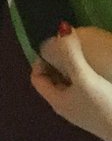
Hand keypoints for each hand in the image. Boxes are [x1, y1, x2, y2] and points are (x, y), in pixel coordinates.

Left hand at [33, 25, 111, 140]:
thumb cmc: (103, 106)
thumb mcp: (84, 78)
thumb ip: (71, 53)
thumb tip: (61, 28)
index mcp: (57, 101)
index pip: (37, 77)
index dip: (40, 60)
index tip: (52, 46)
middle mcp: (67, 108)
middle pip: (53, 81)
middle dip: (57, 63)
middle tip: (66, 47)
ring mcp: (83, 112)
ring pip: (70, 85)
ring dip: (72, 70)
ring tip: (82, 56)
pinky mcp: (98, 113)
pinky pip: (85, 91)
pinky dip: (85, 78)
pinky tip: (97, 72)